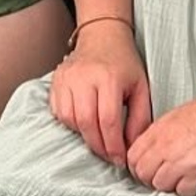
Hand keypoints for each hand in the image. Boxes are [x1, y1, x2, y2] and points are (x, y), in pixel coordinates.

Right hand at [50, 24, 152, 167]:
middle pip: (86, 122)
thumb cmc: (123, 63)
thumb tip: (132, 147)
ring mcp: (66, 78)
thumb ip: (139, 119)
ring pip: (69, 119)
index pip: (108, 120)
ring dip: (84, 136)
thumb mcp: (140, 88)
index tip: (120, 159)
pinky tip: (84, 124)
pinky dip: (70, 124)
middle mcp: (84, 77)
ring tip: (98, 139)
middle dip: (98, 145)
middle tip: (108, 156)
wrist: (102, 36)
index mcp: (109, 77)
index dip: (114, 145)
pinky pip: (58, 112)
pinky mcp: (56, 81)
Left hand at [127, 97, 195, 195]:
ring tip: (183, 178)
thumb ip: (160, 134)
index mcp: (158, 131)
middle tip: (165, 177)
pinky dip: (187, 189)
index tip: (148, 169)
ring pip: (160, 185)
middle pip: (143, 174)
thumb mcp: (176, 116)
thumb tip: (152, 150)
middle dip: (151, 179)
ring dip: (169, 185)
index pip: (132, 157)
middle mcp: (165, 146)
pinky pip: (182, 191)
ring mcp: (180, 161)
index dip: (138, 167)